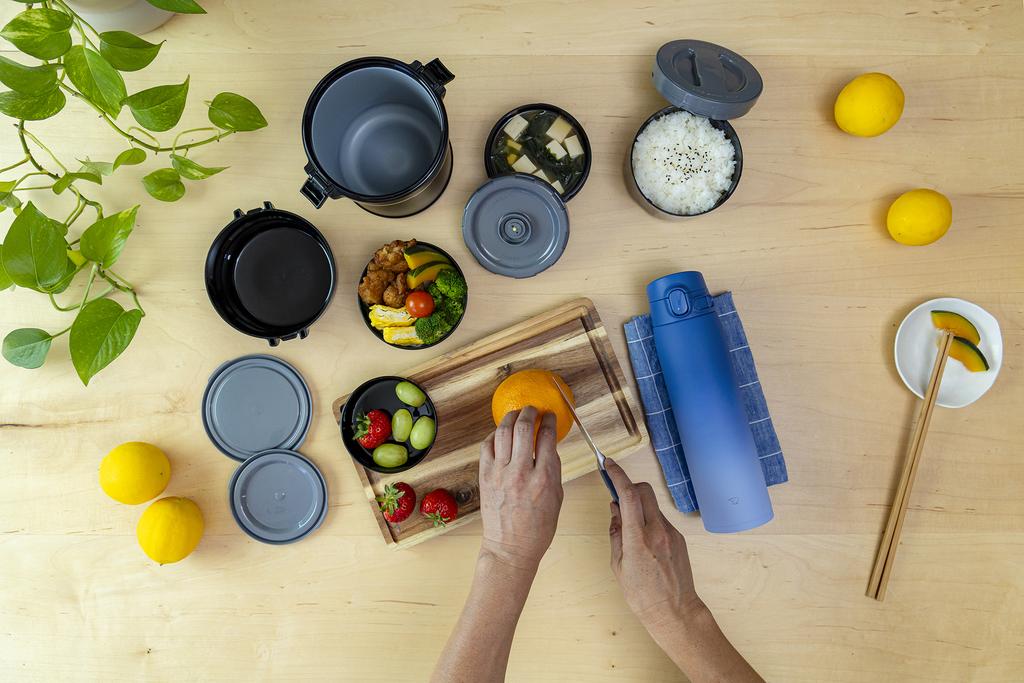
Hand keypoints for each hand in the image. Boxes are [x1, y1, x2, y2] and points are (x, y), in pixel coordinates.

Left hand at [478, 407, 563, 570]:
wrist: (510, 548)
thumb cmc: (537, 528)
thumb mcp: (557, 498)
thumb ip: (553, 469)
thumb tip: (548, 445)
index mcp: (544, 478)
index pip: (547, 437)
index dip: (549, 420)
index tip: (549, 415)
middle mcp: (521, 472)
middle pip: (523, 428)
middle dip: (529, 413)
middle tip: (532, 409)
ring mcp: (500, 474)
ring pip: (502, 432)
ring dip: (510, 418)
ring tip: (515, 414)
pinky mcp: (485, 477)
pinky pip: (487, 446)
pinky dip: (494, 435)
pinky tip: (500, 434)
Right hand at [605, 458, 702, 628]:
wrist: (674, 611)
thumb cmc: (643, 595)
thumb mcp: (618, 565)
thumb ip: (616, 533)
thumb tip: (615, 510)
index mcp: (639, 539)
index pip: (629, 496)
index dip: (618, 476)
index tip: (609, 465)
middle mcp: (658, 532)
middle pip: (644, 491)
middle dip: (630, 487)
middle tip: (617, 497)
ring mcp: (671, 534)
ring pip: (652, 506)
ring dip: (639, 507)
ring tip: (630, 530)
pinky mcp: (679, 538)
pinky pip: (660, 520)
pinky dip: (648, 521)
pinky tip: (643, 542)